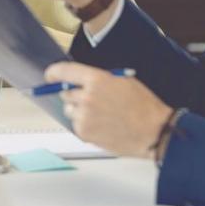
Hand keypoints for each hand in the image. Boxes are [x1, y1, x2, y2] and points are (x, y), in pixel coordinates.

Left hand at [44, 62, 172, 157]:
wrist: (154, 131)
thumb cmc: (143, 105)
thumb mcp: (122, 81)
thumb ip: (98, 79)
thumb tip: (78, 80)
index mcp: (96, 79)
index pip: (62, 72)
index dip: (53, 73)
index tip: (50, 75)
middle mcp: (87, 97)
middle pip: (64, 92)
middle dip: (74, 95)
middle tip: (92, 101)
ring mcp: (84, 116)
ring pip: (69, 110)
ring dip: (79, 111)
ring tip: (102, 115)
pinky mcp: (84, 133)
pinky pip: (76, 125)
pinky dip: (85, 125)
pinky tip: (103, 125)